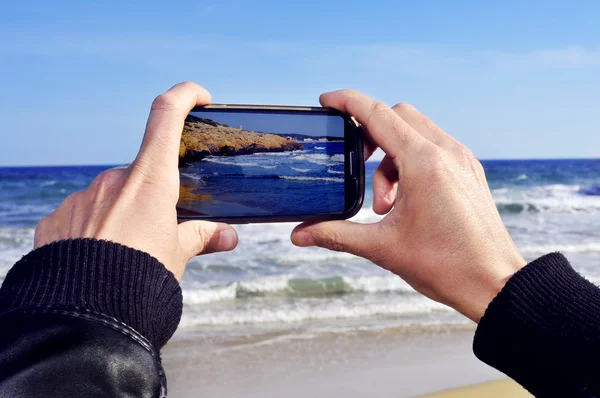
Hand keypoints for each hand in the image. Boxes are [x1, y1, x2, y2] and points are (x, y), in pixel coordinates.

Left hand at [34, 82, 237, 279]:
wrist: (84, 315)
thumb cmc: (139, 279)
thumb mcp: (177, 256)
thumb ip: (200, 237)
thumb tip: (227, 236)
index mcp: (151, 181)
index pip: (166, 116)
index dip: (185, 96)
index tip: (200, 97)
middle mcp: (114, 180)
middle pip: (141, 174)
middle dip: (152, 196)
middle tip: (160, 231)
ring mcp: (81, 198)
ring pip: (110, 197)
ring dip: (122, 215)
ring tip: (127, 253)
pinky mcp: (56, 220)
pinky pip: (81, 216)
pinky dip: (94, 230)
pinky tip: (98, 257)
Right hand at [291, 90, 525, 321]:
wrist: (494, 284)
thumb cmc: (445, 266)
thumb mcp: (382, 248)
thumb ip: (335, 234)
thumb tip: (298, 235)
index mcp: (424, 163)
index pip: (377, 114)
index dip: (347, 102)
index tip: (326, 100)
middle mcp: (446, 151)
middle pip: (397, 115)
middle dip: (370, 133)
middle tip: (356, 164)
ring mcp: (461, 159)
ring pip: (416, 131)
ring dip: (391, 156)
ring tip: (384, 203)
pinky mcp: (469, 171)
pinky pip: (433, 147)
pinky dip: (411, 162)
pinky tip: (405, 200)